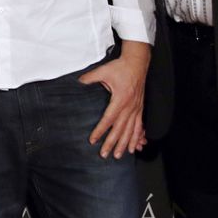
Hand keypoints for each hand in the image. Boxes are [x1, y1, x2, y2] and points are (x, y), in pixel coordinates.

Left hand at [81, 41, 149, 158]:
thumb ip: (89, 78)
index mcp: (120, 99)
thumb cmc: (121, 67)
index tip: (93, 140)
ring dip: (125, 144)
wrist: (137, 63)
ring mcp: (136, 108)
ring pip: (131, 130)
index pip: (108, 119)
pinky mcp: (140, 108)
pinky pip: (140, 126)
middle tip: (105, 154)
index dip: (100, 131)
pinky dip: (137, 137)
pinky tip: (136, 146)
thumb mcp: (103, 71)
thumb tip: (78, 82)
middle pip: (120, 129)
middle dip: (112, 143)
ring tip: (120, 155)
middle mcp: (130, 107)